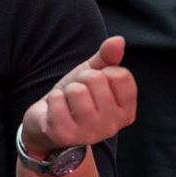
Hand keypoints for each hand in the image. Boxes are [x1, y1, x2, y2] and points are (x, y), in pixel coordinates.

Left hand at [19, 34, 136, 154]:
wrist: (49, 120)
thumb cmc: (77, 97)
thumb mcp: (94, 73)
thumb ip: (108, 57)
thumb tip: (118, 40)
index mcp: (126, 112)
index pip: (121, 76)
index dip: (104, 72)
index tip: (97, 84)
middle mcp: (112, 126)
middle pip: (97, 79)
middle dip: (82, 79)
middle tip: (78, 94)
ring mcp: (89, 133)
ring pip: (77, 90)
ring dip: (67, 90)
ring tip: (67, 101)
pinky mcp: (65, 136)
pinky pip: (58, 100)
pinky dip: (54, 98)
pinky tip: (55, 109)